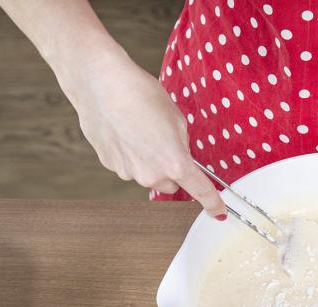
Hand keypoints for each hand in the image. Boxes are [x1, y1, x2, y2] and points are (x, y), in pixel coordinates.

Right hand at [62, 50, 225, 216]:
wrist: (99, 83)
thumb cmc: (140, 94)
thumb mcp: (176, 119)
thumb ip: (182, 144)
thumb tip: (179, 154)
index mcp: (174, 163)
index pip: (200, 191)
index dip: (212, 202)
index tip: (218, 211)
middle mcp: (151, 175)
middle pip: (171, 183)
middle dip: (172, 168)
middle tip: (164, 140)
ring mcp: (128, 173)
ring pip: (148, 175)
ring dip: (149, 160)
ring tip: (139, 129)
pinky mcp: (110, 166)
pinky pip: (129, 166)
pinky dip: (129, 153)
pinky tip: (123, 130)